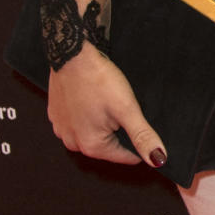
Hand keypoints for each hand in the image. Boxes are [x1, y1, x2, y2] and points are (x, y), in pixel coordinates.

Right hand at [47, 45, 166, 168]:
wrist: (72, 55)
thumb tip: (158, 159)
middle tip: (122, 106)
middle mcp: (73, 143)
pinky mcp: (57, 115)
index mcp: (91, 146)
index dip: (138, 142)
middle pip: (108, 145)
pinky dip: (88, 113)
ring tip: (107, 101)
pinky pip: (78, 121)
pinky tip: (93, 98)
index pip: (125, 156)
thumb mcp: (127, 108)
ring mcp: (62, 129)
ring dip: (103, 122)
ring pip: (92, 133)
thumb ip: (142, 136)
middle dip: (119, 130)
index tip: (141, 123)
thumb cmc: (99, 80)